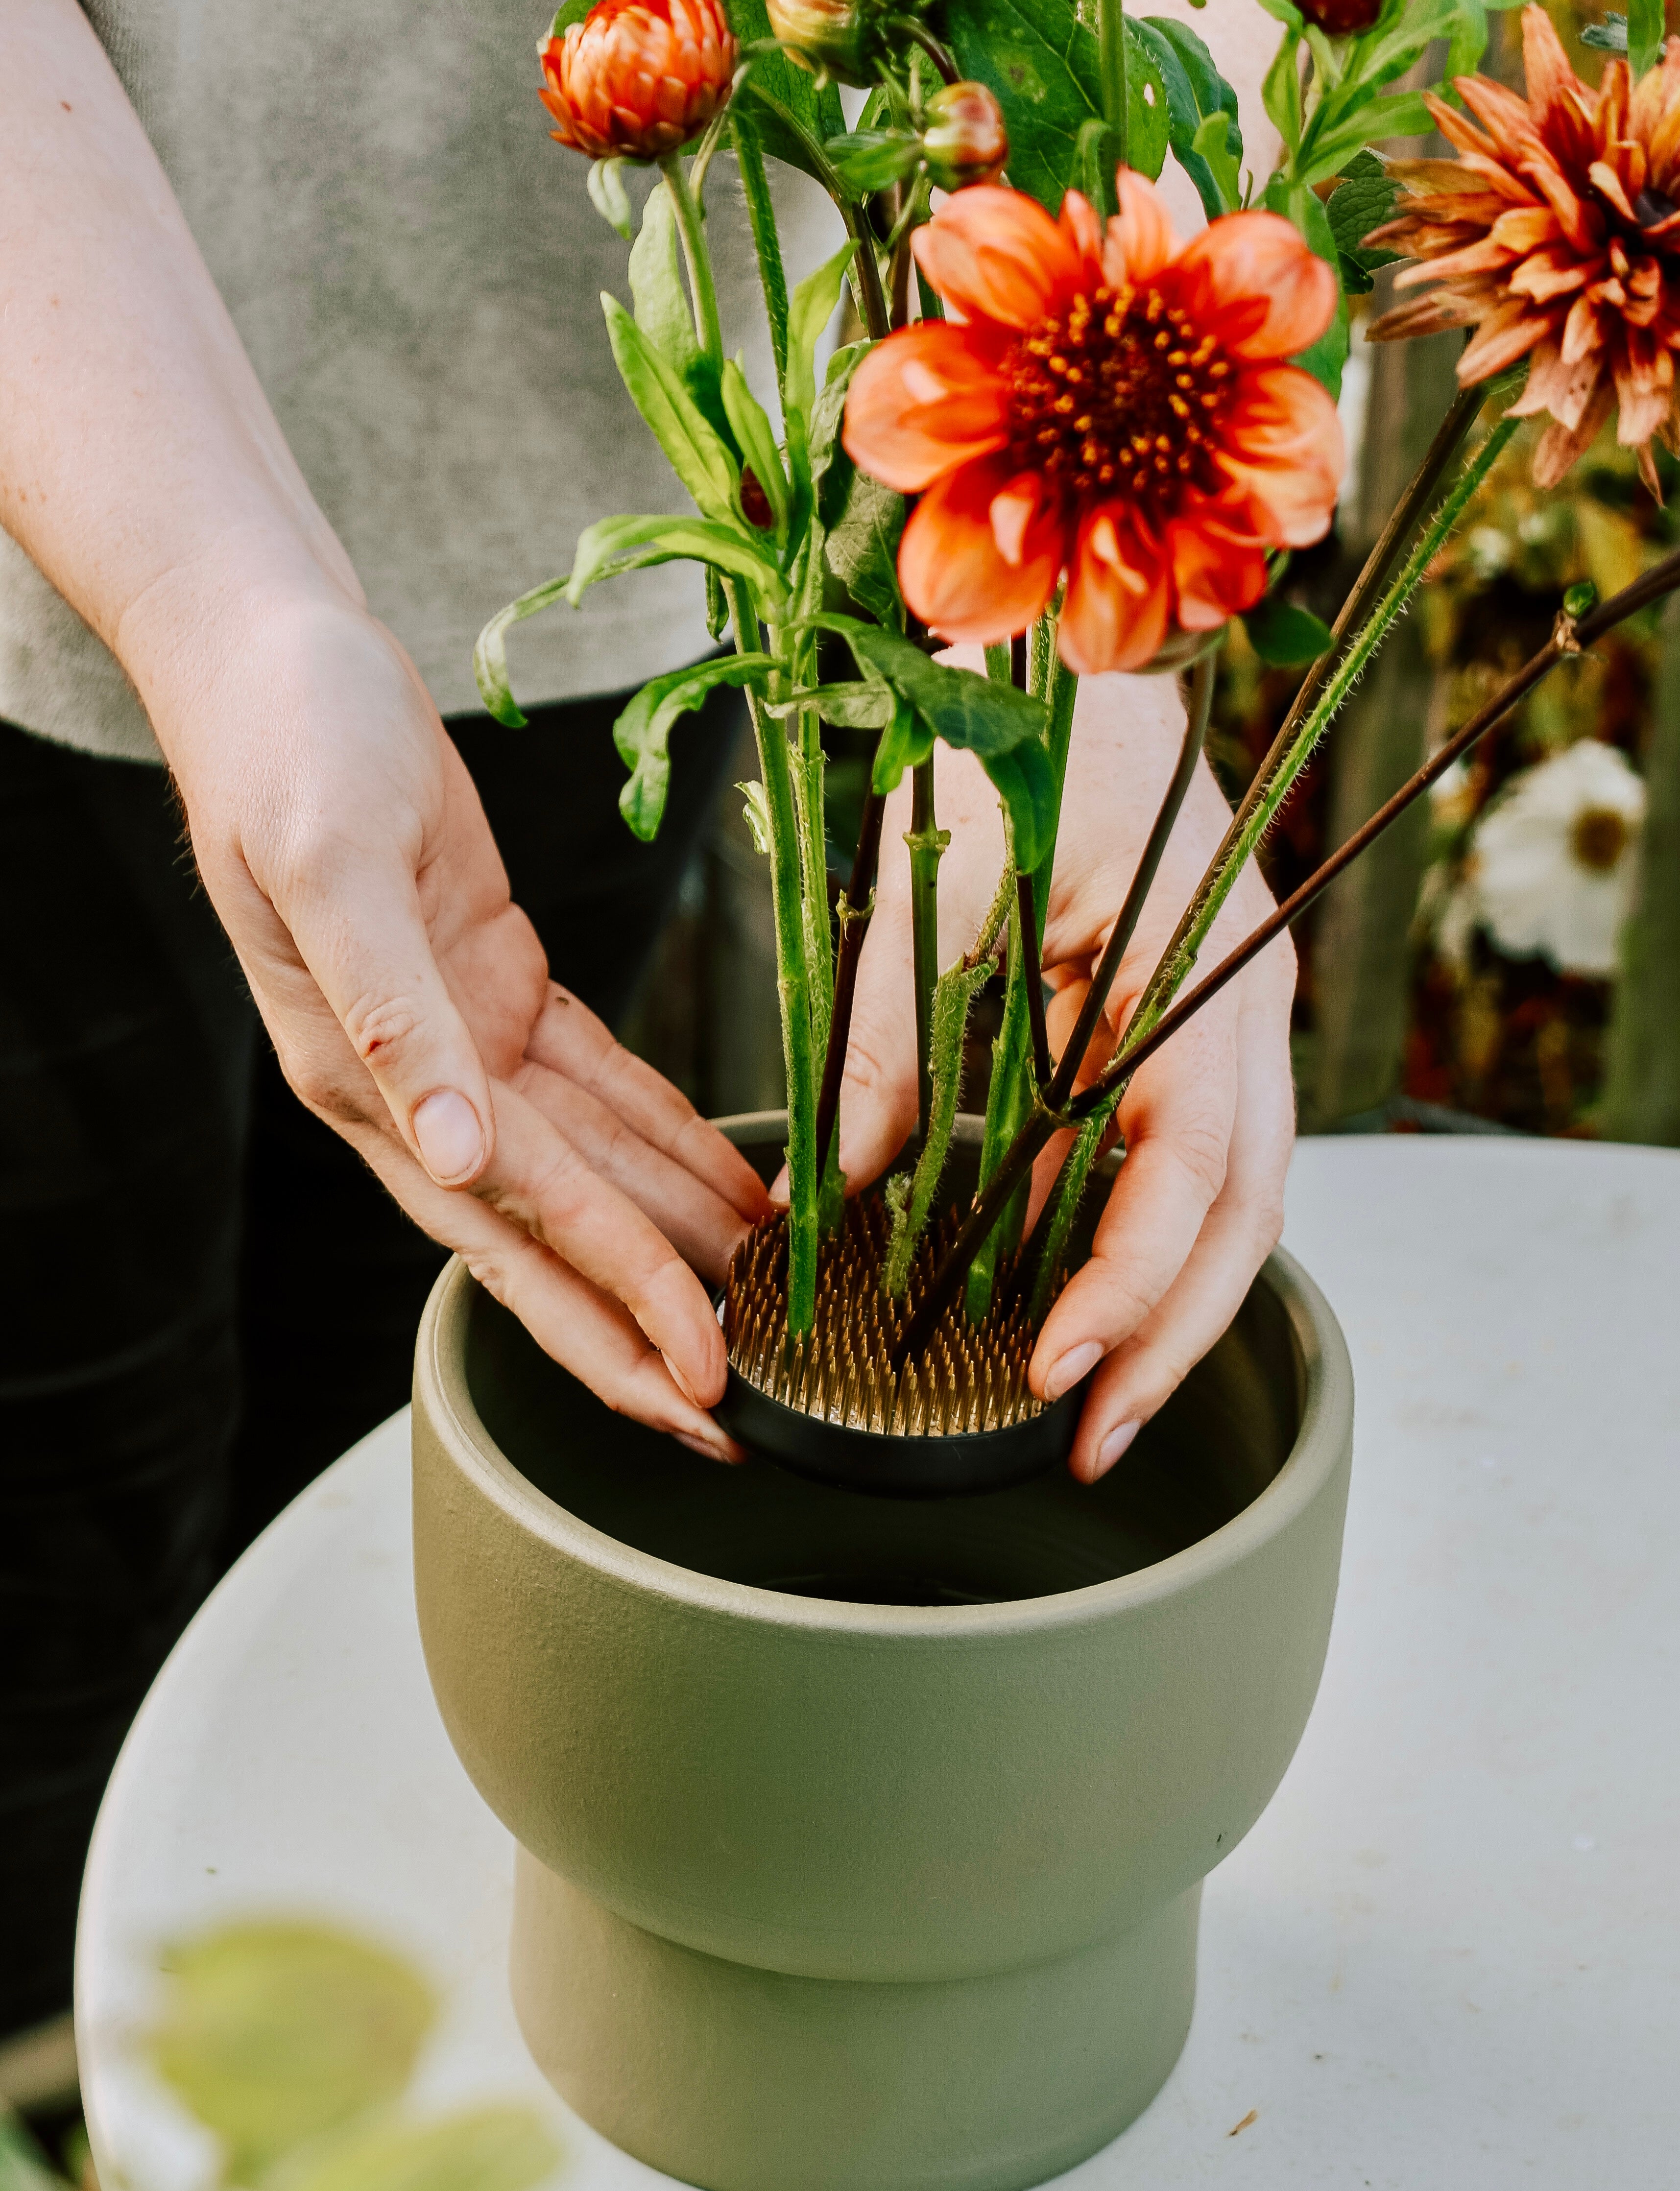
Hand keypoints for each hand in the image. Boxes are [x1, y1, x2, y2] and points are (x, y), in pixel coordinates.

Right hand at [131, 570, 766, 1455]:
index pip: (519, 1226)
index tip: (696, 1380)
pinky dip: (672, 1142)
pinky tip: (737, 1190)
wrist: (276, 653)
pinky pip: (605, 1092)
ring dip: (676, 1247)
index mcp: (369, 1083)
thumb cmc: (289, 744)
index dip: (614, 1303)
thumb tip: (451, 1151)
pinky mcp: (502, 985)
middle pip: (554, 1243)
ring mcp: (463, 1043)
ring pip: (593, 1178)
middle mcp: (421, 1088)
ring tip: (770, 1315)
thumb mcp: (332, 869)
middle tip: (733, 1416)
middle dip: (643, 1332)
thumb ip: (391, 1013)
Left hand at [834, 662, 1296, 1483]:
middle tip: (1091, 1447)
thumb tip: (834, 1185)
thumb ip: (894, 1030)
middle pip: (1237, 1219)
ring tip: (1081, 1413)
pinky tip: (1053, 1305)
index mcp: (1205, 972)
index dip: (1129, 1283)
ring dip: (1153, 1311)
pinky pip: (1160, 1160)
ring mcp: (1217, 1024)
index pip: (1191, 1170)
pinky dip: (1116, 1241)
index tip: (1057, 1371)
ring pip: (1217, 1206)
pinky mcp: (1172, 1032)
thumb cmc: (1023, 720)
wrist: (1081, 638)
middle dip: (1169, 1343)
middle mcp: (1238, 1012)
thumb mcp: (946, 871)